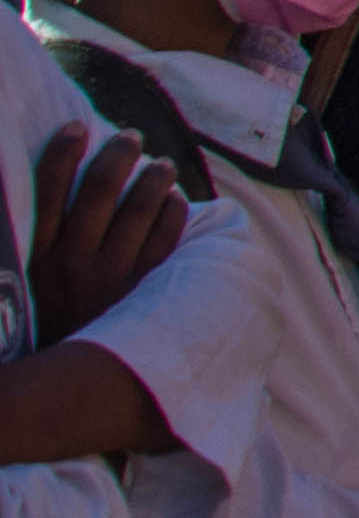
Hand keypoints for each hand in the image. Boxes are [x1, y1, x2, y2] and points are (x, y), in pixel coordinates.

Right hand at [27, 128, 187, 340]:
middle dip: (117, 156)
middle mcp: (71, 266)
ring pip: (139, 211)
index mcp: (34, 263)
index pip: (45, 194)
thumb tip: (52, 206)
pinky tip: (175, 199)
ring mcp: (111, 280)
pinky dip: (173, 213)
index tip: (76, 128)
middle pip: (98, 193)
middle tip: (130, 137)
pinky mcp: (145, 294)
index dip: (62, 155)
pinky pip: (167, 241)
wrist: (68, 389)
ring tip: (160, 164)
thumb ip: (33, 249)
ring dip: (153, 178)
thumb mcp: (23, 292)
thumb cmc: (45, 330)